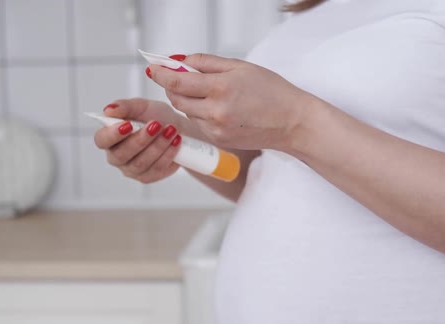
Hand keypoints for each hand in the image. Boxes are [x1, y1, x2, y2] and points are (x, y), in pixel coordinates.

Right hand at [93, 98, 183, 183]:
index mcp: (110, 137)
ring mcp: (132, 169)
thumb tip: (109, 109)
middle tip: (156, 124)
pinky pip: (156, 170)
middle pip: (122, 155)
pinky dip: (167, 154)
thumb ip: (124, 106)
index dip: (112, 135)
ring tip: (171, 130)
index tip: (128, 124)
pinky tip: (175, 142)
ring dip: (157, 146)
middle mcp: (117, 156)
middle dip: (141, 139)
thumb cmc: (154, 117)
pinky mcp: (148, 177)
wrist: (176, 128)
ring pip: (140, 163)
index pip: (101, 140)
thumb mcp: (141, 106)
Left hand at [146, 53, 315, 150]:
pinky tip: (216, 107)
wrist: (292, 123)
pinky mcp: (218, 140)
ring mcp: (216, 129)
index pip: (178, 82)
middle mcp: (216, 111)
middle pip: (176, 99)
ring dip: (186, 100)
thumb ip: (205, 62)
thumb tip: (177, 61)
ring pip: (186, 112)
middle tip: (174, 76)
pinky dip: (199, 113)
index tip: (152, 68)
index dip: (161, 74)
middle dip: (171, 86)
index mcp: (221, 88)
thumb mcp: (240, 67)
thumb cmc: (271, 90)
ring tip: (204, 90)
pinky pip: (198, 123)